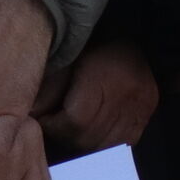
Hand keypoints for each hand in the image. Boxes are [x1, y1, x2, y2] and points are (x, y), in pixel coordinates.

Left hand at [39, 40, 161, 155]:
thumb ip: (49, 89)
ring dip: (85, 143)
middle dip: (66, 136)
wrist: (137, 34)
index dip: (55, 126)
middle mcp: (127, 96)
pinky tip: (95, 132)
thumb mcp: (67, 60)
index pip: (76, 120)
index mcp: (104, 77)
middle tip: (56, 125)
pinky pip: (124, 143)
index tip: (45, 118)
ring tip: (73, 128)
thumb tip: (31, 115)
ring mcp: (141, 108)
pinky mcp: (148, 114)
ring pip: (105, 145)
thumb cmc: (95, 45)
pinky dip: (106, 143)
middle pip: (89, 137)